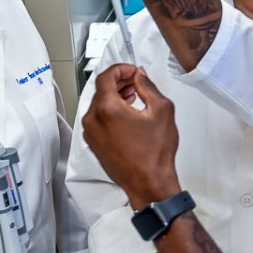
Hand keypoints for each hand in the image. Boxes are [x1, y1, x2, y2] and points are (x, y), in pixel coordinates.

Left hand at [79, 65, 181, 207]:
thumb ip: (148, 87)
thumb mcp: (162, 110)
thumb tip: (140, 77)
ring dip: (115, 97)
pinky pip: (98, 119)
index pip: (105, 77)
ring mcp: (91, 133)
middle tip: (136, 82)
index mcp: (107, 109)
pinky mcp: (94, 143)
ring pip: (99, 105)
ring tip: (134, 98)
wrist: (148, 182)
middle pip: (101, 90)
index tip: (131, 70)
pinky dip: (110, 112)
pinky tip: (127, 115)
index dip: (120, 69)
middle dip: (119, 82)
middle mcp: (93, 120)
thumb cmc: (154, 154)